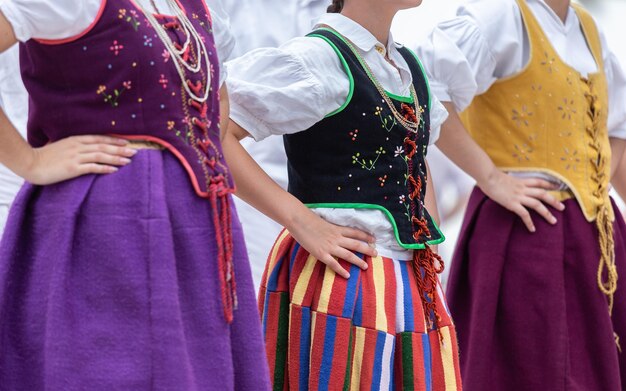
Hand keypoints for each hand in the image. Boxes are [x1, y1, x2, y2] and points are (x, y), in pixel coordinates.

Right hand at [20, 135, 135, 184]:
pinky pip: (92, 167)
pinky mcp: (72, 168)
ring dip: (116, 158)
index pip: (99, 138)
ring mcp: (75, 157)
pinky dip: (104, 168)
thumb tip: (87, 148)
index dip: (114, 140)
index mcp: (75, 140)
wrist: (30, 163)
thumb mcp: (62, 146)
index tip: (127, 142)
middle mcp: (77, 146)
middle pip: (103, 146)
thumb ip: (75, 146)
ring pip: (100, 156)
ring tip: (128, 161)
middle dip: (120, 149)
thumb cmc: (45, 156)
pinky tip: (114, 170)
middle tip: (134, 152)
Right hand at [288, 209, 377, 278]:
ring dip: (358, 261)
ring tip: (366, 267)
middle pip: (356, 244)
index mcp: (337, 229)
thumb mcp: (324, 222)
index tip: (374, 239)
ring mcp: (329, 246)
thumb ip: (332, 228)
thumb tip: (336, 231)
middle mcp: (336, 238)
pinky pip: (334, 263)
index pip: (355, 232)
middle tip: (376, 254)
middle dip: (367, 250)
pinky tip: (348, 275)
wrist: (299, 221)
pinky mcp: (321, 254)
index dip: (366, 236)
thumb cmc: (309, 219)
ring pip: (348, 255)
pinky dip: (341, 270)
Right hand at [479, 168, 564, 231]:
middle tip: (562, 208)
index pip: (539, 182)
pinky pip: (524, 214)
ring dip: (547, 213)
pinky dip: (529, 222)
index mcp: (521, 182)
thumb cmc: (491, 177)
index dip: (549, 184)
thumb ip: (510, 183)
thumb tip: (508, 186)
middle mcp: (523, 189)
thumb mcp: (504, 178)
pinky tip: (532, 229)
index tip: (557, 187)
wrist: (488, 177)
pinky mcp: (512, 203)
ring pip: (537, 205)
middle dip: (554, 201)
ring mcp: (518, 196)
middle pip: (543, 194)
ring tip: (553, 221)